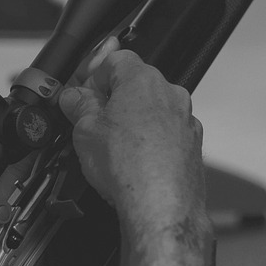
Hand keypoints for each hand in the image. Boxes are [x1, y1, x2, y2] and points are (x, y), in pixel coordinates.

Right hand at [57, 40, 207, 237]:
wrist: (161, 207)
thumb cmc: (130, 169)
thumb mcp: (85, 131)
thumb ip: (78, 106)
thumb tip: (73, 98)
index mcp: (143, 80)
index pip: (115, 59)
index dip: (94, 76)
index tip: (83, 95)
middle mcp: (170, 94)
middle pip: (136, 84)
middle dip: (113, 99)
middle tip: (92, 121)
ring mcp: (185, 119)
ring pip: (153, 109)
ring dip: (133, 120)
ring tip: (112, 147)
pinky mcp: (192, 144)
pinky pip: (167, 132)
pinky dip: (152, 140)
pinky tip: (134, 160)